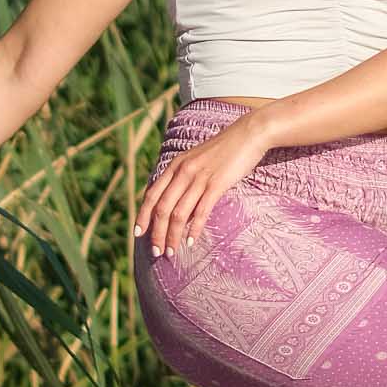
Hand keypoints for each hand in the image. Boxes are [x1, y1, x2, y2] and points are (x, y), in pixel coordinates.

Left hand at [136, 116, 271, 257]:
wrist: (249, 134)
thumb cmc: (225, 149)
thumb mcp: (196, 159)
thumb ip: (184, 176)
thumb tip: (177, 202)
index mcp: (175, 165)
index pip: (151, 195)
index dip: (142, 216)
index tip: (138, 234)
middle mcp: (182, 171)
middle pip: (162, 208)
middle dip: (156, 233)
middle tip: (156, 252)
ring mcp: (199, 178)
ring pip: (178, 213)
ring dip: (172, 236)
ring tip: (171, 253)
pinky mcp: (216, 184)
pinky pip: (200, 211)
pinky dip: (194, 229)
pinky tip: (191, 243)